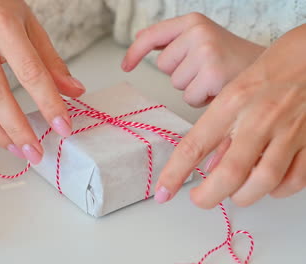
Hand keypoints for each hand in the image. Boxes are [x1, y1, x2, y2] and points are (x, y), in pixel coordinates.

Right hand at [0, 0, 85, 163]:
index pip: (31, 73)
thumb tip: (74, 93)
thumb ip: (52, 61)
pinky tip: (1, 136)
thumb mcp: (31, 25)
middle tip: (37, 152)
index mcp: (3, 27)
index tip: (64, 126)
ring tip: (20, 152)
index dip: (48, 103)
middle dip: (20, 130)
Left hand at [122, 13, 264, 106]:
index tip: (125, 65)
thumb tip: (139, 40)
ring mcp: (205, 52)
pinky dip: (201, 99)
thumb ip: (173, 40)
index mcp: (193, 22)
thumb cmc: (230, 59)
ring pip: (176, 83)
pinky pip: (188, 97)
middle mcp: (198, 33)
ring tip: (213, 78)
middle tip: (205, 69)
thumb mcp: (201, 40)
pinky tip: (217, 88)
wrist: (266, 71)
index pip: (152, 35)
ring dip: (191, 87)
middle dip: (180, 73)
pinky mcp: (212, 74)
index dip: (135, 52)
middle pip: (163, 65)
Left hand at [153, 25, 305, 206]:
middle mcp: (258, 119)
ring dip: (244, 196)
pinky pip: (295, 179)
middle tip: (200, 200)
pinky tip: (267, 187)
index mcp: (231, 103)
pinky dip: (278, 190)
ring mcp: (288, 131)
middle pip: (230, 173)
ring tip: (234, 194)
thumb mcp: (235, 91)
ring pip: (263, 181)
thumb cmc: (272, 70)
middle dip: (209, 195)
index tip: (162, 192)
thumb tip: (209, 167)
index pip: (194, 145)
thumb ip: (222, 129)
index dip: (174, 174)